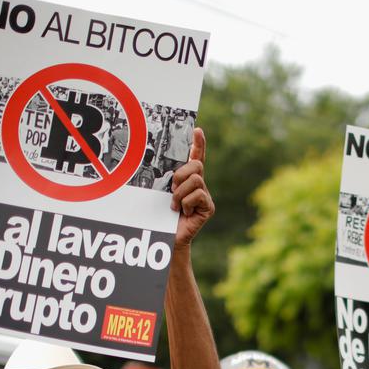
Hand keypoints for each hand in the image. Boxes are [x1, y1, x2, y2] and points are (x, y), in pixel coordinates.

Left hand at [170, 128, 213, 248]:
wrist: (166, 238)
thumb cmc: (160, 215)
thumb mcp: (160, 192)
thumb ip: (165, 179)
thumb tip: (167, 169)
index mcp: (186, 178)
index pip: (195, 156)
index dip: (198, 143)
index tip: (196, 130)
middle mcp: (198, 185)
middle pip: (196, 165)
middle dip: (180, 174)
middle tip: (171, 189)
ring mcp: (205, 196)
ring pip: (196, 180)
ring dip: (180, 193)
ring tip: (174, 205)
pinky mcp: (208, 207)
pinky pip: (198, 195)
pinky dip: (186, 203)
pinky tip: (183, 213)